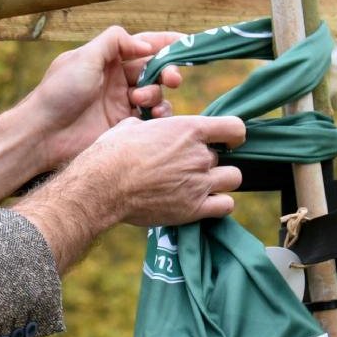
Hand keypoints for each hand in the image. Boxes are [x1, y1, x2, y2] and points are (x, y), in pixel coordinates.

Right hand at [10, 114, 246, 269]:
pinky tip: (204, 203)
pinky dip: (219, 204)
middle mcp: (199, 155)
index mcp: (189, 129)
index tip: (225, 142)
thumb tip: (148, 128)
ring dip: (219, 181)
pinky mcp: (193, 209)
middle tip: (186, 168)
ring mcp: (199, 183)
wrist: (101, 186)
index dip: (232, 135)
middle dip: (206, 162)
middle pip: (221, 156)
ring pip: (232, 179)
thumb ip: (152, 127)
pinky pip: (225, 206)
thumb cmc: (111, 153)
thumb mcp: (132, 127)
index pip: (235, 128)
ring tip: (200, 185)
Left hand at [18, 26, 185, 167]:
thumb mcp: (83, 57)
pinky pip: (150, 118)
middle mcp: (117, 79)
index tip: (188, 43)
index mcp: (107, 59)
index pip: (143, 45)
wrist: (43, 134)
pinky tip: (152, 116)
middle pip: (155, 70)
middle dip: (168, 71)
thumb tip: (145, 45)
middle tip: (172, 78)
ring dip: (157, 94)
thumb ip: (114, 42)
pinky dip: (157, 115)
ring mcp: (121, 103)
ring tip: (140, 100)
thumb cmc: (59, 92)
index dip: (166, 43)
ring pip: (156, 94)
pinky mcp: (123, 126)